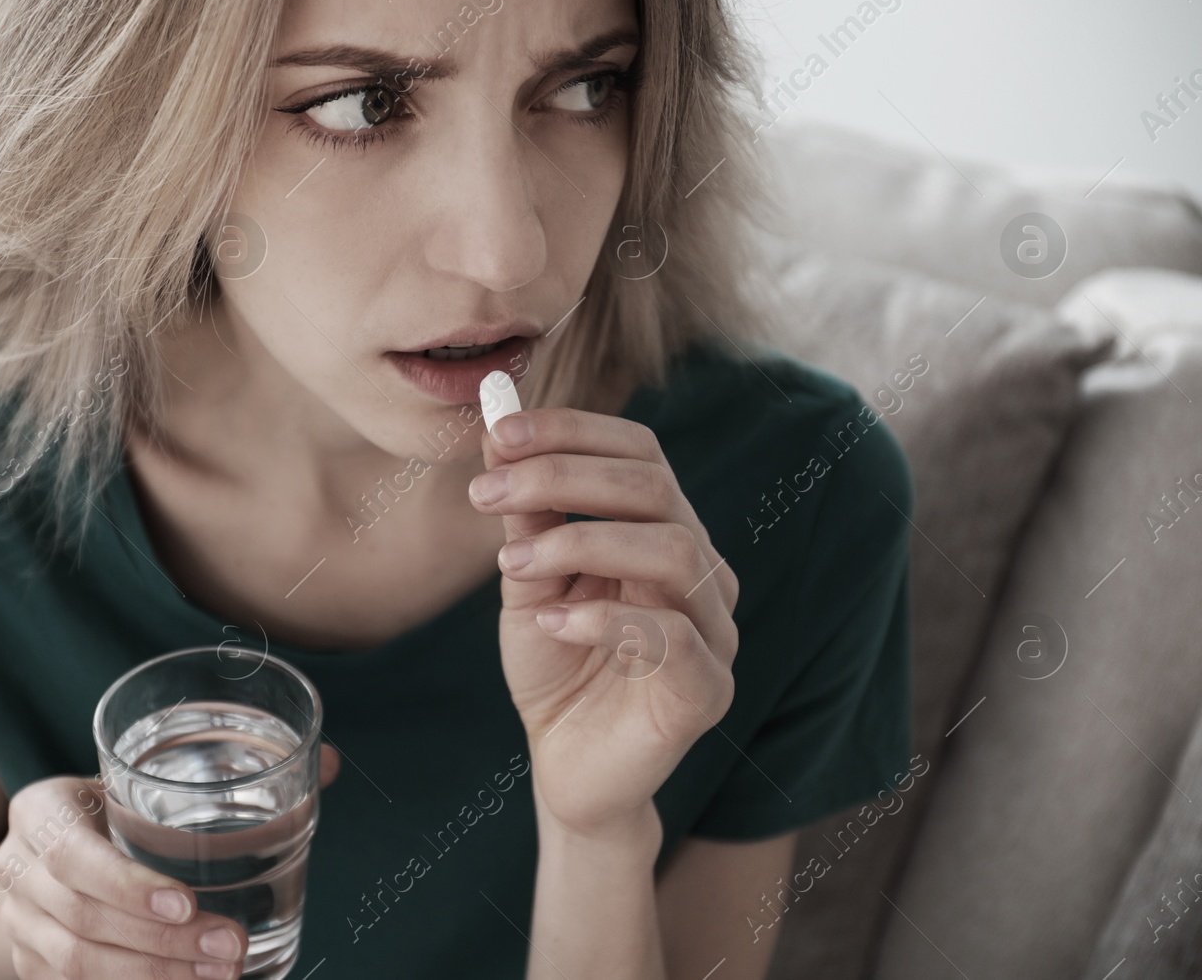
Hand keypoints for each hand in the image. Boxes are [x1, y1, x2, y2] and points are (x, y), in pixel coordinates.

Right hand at [0, 748, 340, 977]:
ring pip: (77, 967)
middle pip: (83, 919)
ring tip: (221, 978)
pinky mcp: (31, 968)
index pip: (73, 854)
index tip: (188, 904)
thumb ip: (230, 770)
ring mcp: (20, 927)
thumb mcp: (148, 778)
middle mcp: (19, 871)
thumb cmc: (115, 805)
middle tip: (231, 948)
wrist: (41, 850)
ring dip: (153, 978)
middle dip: (162, 944)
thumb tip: (330, 763)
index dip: (127, 885)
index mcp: (42, 812)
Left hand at [469, 408, 738, 835]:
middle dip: (564, 476)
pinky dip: (605, 619)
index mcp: (665, 532)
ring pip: (676, 551)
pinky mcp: (707, 690)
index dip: (572, 431)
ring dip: (582, 542)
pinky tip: (551, 623)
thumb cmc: (557, 669)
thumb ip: (527, 516)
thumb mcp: (530, 582)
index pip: (639, 452)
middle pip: (656, 488)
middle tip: (487, 491)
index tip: (498, 432)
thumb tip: (497, 435)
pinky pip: (673, 636)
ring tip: (513, 562)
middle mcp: (703, 572)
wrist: (568, 769)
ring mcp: (714, 631)